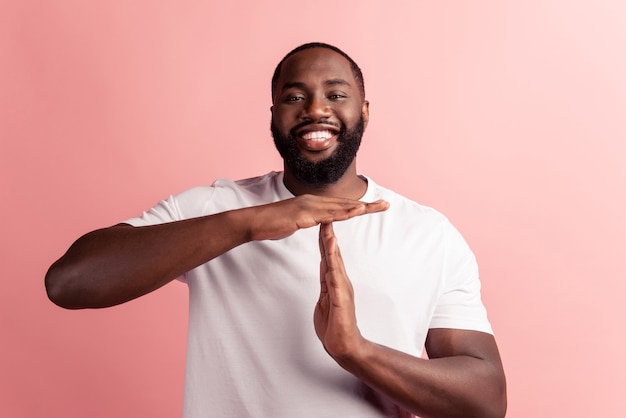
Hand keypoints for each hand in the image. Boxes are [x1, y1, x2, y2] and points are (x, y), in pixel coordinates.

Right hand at [246, 194, 387, 240]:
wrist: (254, 222)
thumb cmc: (272, 223)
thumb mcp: (295, 221)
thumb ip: (307, 220)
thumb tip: (313, 221)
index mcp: (313, 203)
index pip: (341, 205)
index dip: (359, 205)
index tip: (375, 206)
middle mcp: (314, 201)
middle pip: (346, 203)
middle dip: (367, 204)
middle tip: (387, 204)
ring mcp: (309, 206)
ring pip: (340, 207)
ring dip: (360, 207)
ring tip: (378, 207)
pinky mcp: (304, 215)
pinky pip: (327, 215)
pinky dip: (344, 213)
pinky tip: (356, 212)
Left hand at [314, 222, 365, 360]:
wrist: (343, 346)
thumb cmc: (334, 325)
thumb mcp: (325, 299)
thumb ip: (326, 283)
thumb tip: (324, 269)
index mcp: (335, 280)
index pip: (327, 255)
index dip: (323, 237)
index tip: (319, 219)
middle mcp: (341, 280)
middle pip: (332, 253)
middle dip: (328, 232)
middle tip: (327, 212)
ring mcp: (342, 288)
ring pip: (335, 261)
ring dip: (331, 244)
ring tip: (328, 226)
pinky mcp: (341, 298)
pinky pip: (335, 278)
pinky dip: (333, 263)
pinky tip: (330, 254)